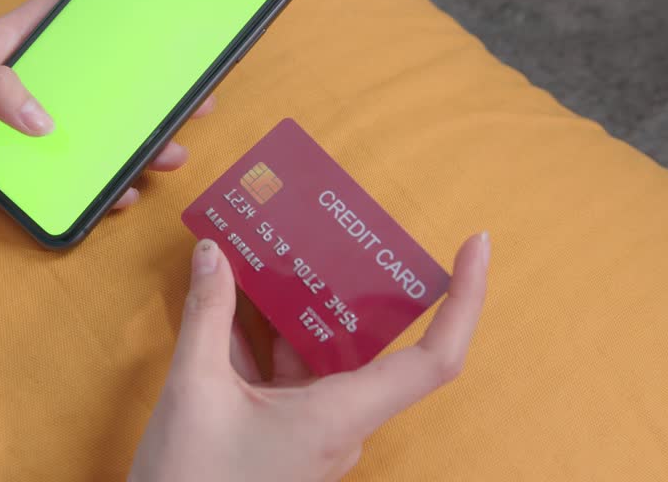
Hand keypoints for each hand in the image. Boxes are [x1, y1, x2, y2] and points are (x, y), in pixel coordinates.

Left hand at [0, 0, 215, 225]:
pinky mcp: (4, 183)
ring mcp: (12, 140)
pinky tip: (121, 195)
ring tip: (170, 151)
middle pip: (89, 83)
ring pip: (84, 138)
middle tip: (191, 94)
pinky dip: (93, 191)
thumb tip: (46, 120)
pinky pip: (59, 186)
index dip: (100, 1)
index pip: (56, 14)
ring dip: (127, 144)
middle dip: (140, 87)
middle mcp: (13, 93)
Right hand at [129, 232, 489, 481]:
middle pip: (365, 344)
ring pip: (317, 356)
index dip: (464, 301)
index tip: (472, 247)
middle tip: (331, 231)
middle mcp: (338, 425)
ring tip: (271, 250)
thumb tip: (214, 254)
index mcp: (340, 416)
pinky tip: (231, 300)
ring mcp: (309, 432)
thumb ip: (208, 315)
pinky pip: (284, 374)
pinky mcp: (280, 436)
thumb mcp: (195, 389)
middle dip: (347, 285)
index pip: (433, 360)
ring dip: (294, 306)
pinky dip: (262, 337)